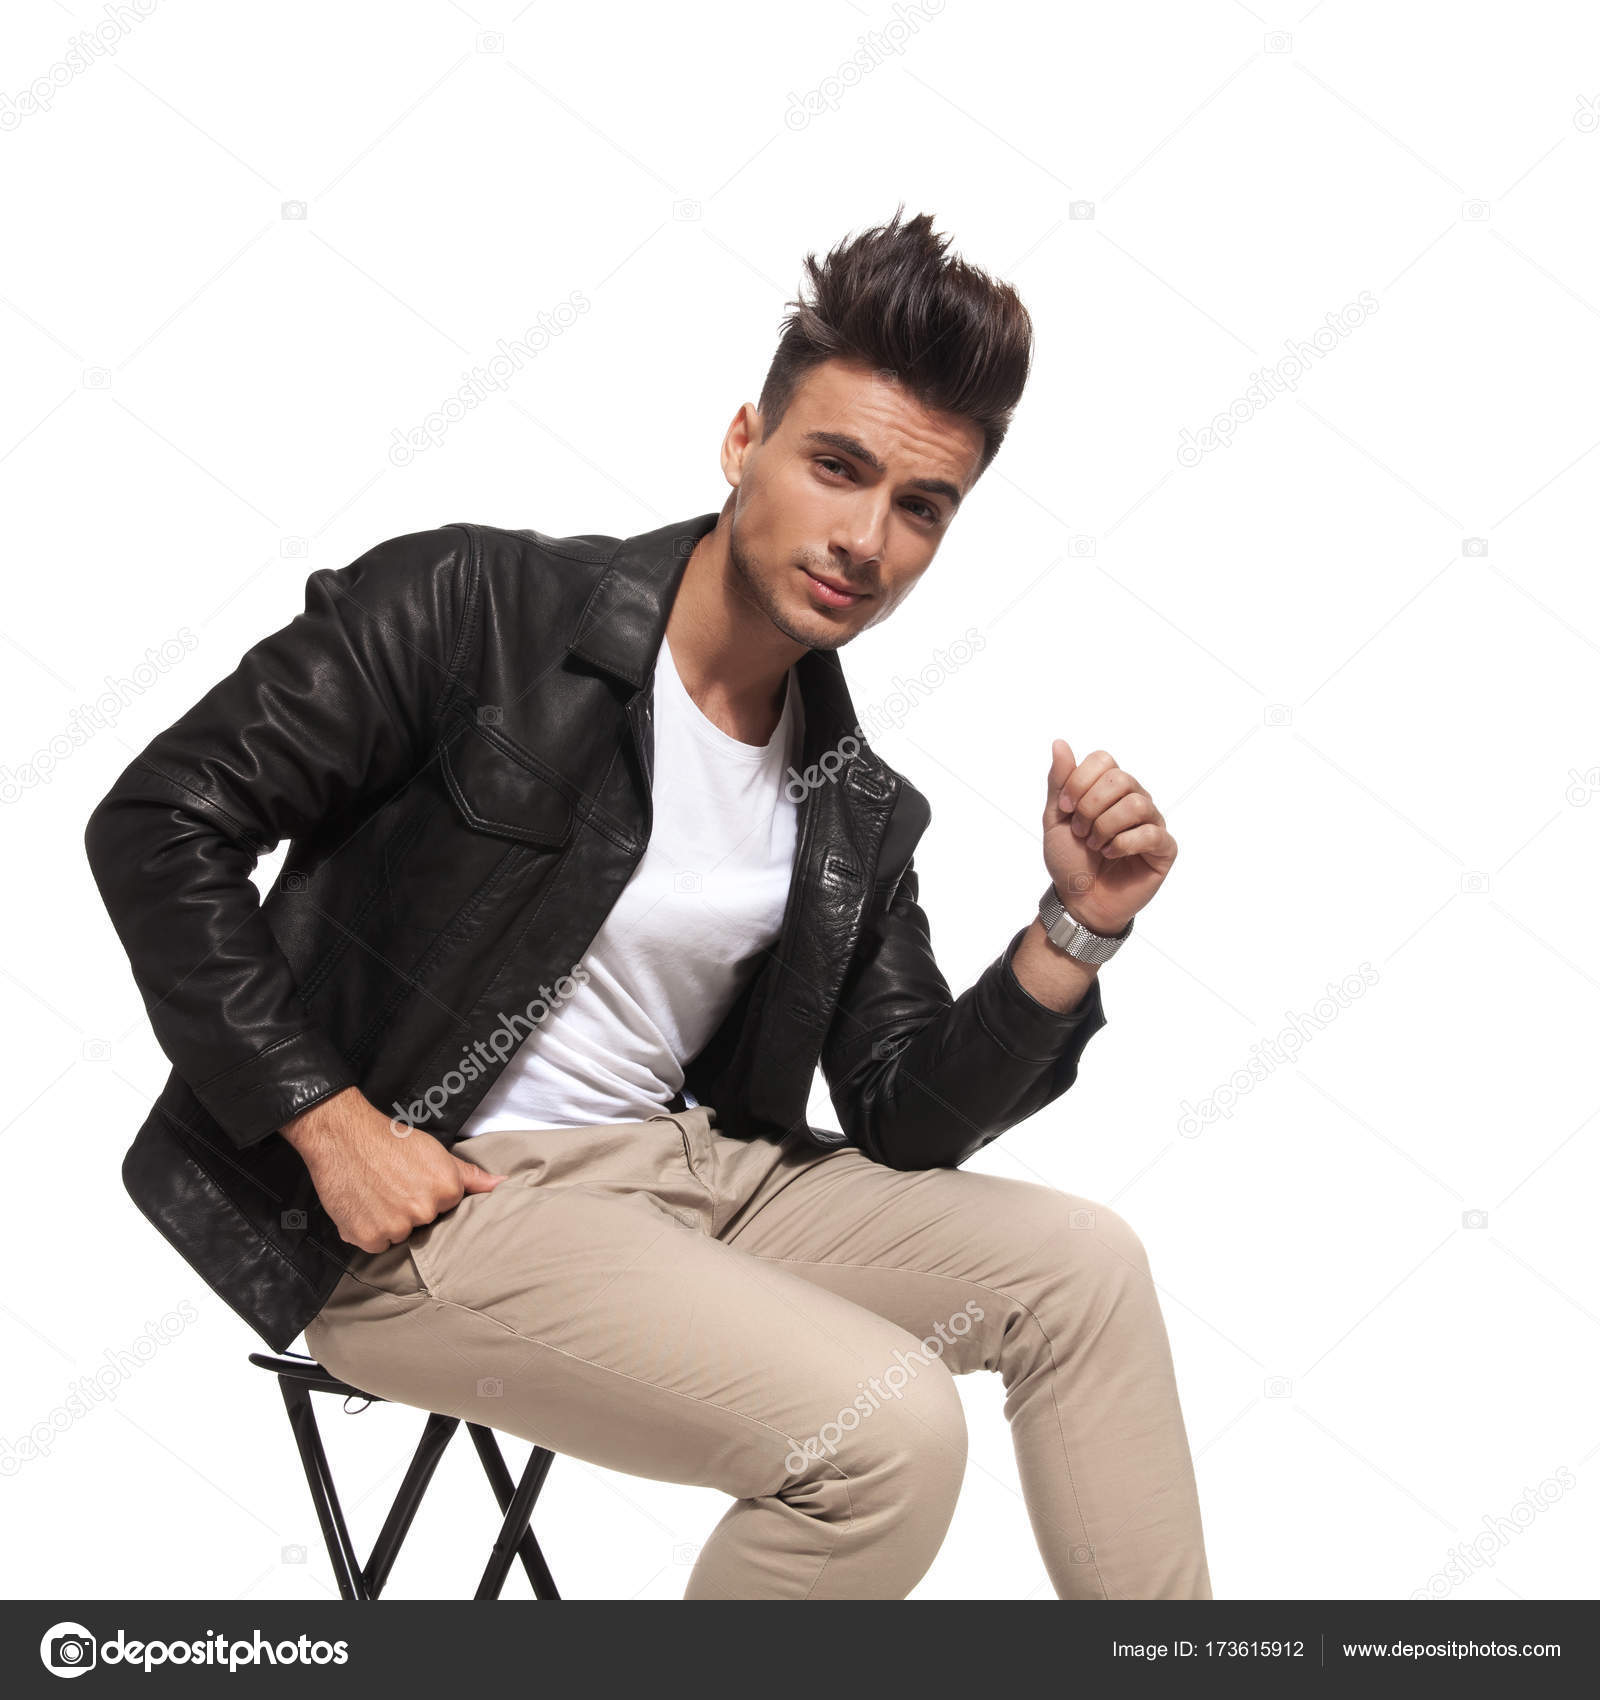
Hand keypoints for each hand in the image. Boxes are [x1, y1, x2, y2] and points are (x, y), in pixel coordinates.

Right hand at [280, 1086, 507, 1253]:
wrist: (343, 1135)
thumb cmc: (389, 1140)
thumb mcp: (436, 1152)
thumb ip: (470, 1175)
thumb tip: (502, 1185)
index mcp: (446, 1190)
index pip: (446, 1208)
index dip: (427, 1194)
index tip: (412, 1180)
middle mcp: (423, 1211)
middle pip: (422, 1223)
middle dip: (409, 1209)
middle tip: (391, 1186)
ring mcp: (395, 1227)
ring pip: (398, 1235)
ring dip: (388, 1222)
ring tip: (375, 1193)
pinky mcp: (367, 1237)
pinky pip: (375, 1244)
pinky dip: (368, 1230)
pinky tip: (363, 1206)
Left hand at [1043, 739, 1176, 936]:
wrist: (1079, 900)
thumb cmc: (1070, 859)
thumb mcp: (1056, 818)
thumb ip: (1060, 781)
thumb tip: (1060, 742)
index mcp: (1110, 789)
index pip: (1103, 760)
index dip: (1079, 782)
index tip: (1065, 809)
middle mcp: (1135, 799)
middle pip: (1120, 779)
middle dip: (1091, 806)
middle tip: (1080, 831)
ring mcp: (1152, 823)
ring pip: (1136, 804)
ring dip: (1105, 827)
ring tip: (1095, 845)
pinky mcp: (1164, 848)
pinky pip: (1150, 833)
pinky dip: (1122, 844)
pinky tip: (1110, 854)